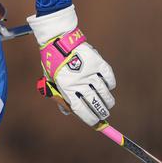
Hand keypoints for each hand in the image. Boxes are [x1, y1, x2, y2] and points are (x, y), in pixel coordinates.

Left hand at [27, 6, 115, 126]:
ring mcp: (89, 72)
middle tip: (104, 115)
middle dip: (101, 112)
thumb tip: (67, 112)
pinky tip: (109, 87)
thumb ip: (59, 96)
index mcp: (66, 88)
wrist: (58, 39)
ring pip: (104, 92)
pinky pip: (108, 77)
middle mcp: (79, 82)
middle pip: (95, 103)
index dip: (90, 119)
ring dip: (108, 100)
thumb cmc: (53, 61)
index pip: (81, 110)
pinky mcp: (97, 62)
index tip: (96, 123)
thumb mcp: (51, 80)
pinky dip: (110, 84)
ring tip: (109, 104)